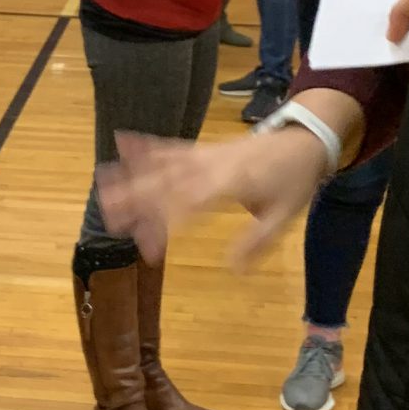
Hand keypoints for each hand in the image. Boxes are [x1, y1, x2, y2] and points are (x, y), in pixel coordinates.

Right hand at [98, 124, 334, 270]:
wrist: (305, 140)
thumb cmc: (295, 182)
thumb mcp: (283, 216)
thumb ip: (257, 242)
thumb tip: (233, 269)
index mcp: (230, 184)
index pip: (188, 206)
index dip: (165, 226)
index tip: (148, 250)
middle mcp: (211, 167)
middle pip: (167, 184)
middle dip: (135, 199)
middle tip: (107, 215)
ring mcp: (205, 155)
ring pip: (163, 165)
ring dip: (132, 174)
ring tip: (103, 183)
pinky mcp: (204, 149)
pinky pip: (172, 147)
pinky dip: (147, 146)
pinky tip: (123, 142)